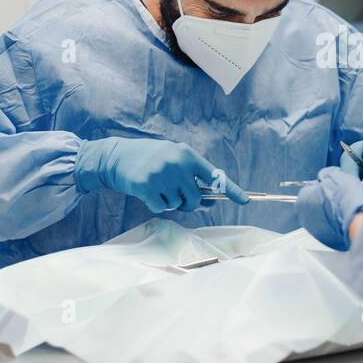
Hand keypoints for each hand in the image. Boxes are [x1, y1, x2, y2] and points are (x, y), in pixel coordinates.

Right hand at [75, 137, 248, 212]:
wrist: (116, 156)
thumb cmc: (151, 159)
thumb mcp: (174, 160)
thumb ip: (193, 177)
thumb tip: (211, 203)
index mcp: (188, 155)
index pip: (215, 176)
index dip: (232, 190)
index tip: (246, 201)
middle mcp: (177, 164)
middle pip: (196, 199)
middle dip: (189, 202)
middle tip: (176, 194)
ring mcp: (161, 175)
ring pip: (179, 205)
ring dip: (171, 202)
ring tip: (159, 188)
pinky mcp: (146, 187)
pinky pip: (161, 208)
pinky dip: (156, 205)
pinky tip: (148, 192)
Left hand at [297, 167, 362, 250]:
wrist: (357, 219)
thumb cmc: (346, 197)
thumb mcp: (336, 176)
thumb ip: (326, 175)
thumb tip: (326, 175)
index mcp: (303, 200)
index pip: (310, 188)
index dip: (323, 184)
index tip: (333, 185)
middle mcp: (304, 218)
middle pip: (315, 204)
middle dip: (325, 200)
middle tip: (340, 196)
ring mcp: (315, 231)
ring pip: (323, 218)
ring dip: (331, 213)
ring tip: (345, 208)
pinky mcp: (328, 241)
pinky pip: (331, 229)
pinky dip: (337, 224)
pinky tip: (346, 219)